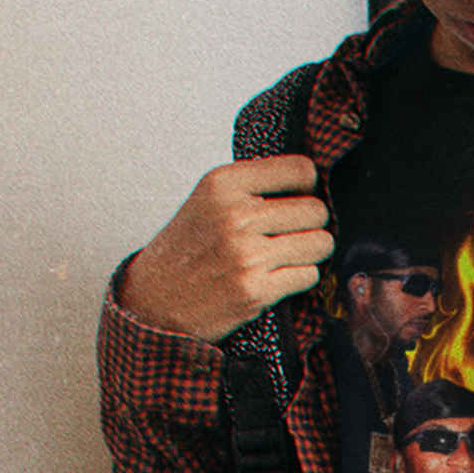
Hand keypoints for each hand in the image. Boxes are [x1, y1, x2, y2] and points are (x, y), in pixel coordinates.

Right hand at [118, 154, 331, 341]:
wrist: (153, 303)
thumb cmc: (185, 252)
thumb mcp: (207, 201)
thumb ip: (252, 186)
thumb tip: (310, 180)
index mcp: (223, 184)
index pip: (301, 169)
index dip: (307, 187)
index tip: (298, 198)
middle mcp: (235, 215)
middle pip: (316, 210)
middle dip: (311, 225)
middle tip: (291, 235)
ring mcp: (246, 254)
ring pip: (320, 244)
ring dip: (310, 253)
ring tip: (287, 257)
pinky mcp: (255, 290)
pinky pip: (309, 275)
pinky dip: (299, 279)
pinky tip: (277, 279)